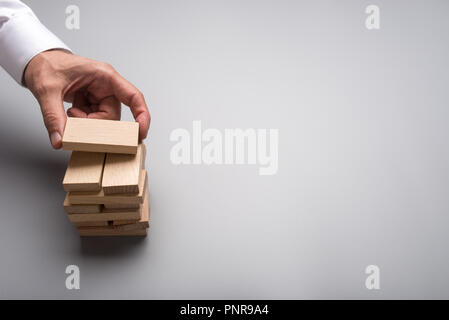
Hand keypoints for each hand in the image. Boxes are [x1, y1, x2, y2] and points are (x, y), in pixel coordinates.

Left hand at [24, 50, 149, 148]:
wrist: (37, 62)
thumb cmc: (47, 65)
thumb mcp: (47, 90)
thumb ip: (53, 117)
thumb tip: (60, 139)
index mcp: (105, 76)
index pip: (133, 96)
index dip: (142, 115)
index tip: (141, 132)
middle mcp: (106, 87)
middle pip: (113, 116)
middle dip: (96, 124)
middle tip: (76, 120)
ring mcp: (100, 96)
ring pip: (103, 121)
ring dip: (87, 124)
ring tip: (71, 112)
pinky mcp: (93, 103)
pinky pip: (94, 121)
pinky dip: (82, 123)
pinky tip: (72, 112)